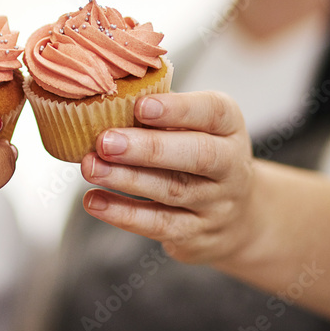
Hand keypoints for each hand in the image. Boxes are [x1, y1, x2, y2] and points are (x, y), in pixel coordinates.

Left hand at [80, 91, 258, 265]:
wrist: (238, 218)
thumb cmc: (199, 153)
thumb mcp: (195, 125)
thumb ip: (161, 109)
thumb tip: (109, 96)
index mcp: (228, 126)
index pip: (213, 112)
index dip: (178, 109)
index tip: (140, 106)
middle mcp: (231, 166)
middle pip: (198, 155)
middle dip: (148, 148)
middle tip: (106, 141)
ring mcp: (216, 204)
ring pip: (173, 191)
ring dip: (126, 179)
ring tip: (91, 167)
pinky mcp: (196, 234)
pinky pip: (158, 224)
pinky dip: (123, 213)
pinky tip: (94, 200)